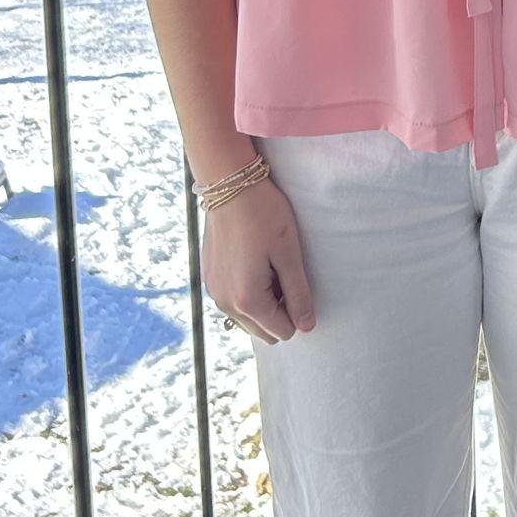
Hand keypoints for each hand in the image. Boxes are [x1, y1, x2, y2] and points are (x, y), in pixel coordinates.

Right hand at [201, 177, 315, 344]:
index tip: (296, 279)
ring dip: (264, 302)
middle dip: (280, 310)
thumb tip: (307, 326)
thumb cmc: (264, 215)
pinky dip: (248, 292)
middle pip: (264, 331)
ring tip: (269, 266)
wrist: (230, 186)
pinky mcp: (210, 279)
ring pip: (248, 319)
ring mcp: (214, 292)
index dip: (297, 310)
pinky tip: (254, 261)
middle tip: (284, 272)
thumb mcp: (289, 253)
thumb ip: (298, 293)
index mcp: (247, 301)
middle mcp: (225, 303)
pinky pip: (234, 302)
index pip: (282, 331)